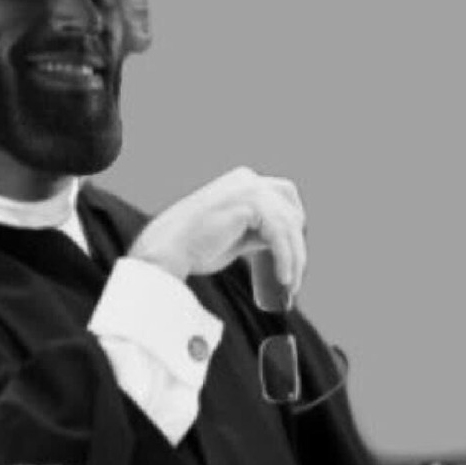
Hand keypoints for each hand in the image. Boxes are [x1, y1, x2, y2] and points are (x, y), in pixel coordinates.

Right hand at [128, 167, 306, 307]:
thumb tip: (279, 244)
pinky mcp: (248, 205)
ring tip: (289, 286)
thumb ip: (255, 231)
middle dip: (297, 244)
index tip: (295, 252)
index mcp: (242, 181)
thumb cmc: (194, 247)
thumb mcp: (234, 234)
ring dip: (295, 259)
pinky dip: (286, 259)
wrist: (168, 250)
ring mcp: (248, 188)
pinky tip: (283, 278)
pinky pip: (279, 235)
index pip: (284, 194)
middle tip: (294, 275)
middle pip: (291, 209)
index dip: (294, 222)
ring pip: (289, 225)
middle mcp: (247, 179)